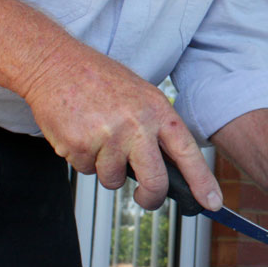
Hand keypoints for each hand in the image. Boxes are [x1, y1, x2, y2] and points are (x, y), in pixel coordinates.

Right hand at [23, 48, 221, 212]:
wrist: (55, 64)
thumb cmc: (98, 79)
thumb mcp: (140, 96)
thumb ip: (156, 128)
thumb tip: (169, 165)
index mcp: (157, 110)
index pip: (187, 152)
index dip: (202, 181)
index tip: (212, 202)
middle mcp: (136, 125)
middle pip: (154, 180)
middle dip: (151, 197)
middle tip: (146, 198)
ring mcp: (108, 137)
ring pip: (113, 179)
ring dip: (105, 168)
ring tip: (98, 138)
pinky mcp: (80, 146)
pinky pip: (87, 170)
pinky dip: (83, 159)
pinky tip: (80, 133)